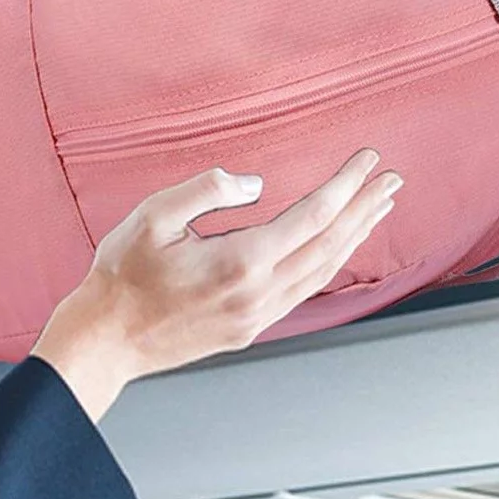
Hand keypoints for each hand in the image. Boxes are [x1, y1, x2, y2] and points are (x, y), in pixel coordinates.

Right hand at [31, 149, 400, 419]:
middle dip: (365, 208)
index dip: (346, 183)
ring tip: (376, 209)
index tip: (367, 159)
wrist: (106, 339)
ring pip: (323, 271)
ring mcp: (257, 316)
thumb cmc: (122, 275)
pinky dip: (329, 263)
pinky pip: (303, 291)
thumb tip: (256, 184)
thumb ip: (207, 189)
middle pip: (331, 244)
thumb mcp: (152, 215)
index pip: (313, 215)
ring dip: (354, 236)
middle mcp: (258, 293)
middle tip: (392, 180)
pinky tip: (335, 248)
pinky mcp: (249, 328)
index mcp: (240, 262)